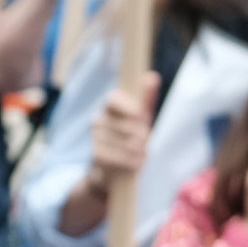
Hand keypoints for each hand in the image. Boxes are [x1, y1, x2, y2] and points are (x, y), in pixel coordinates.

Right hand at [87, 73, 155, 188]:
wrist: (113, 170)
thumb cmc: (130, 139)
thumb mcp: (141, 120)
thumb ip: (146, 99)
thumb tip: (152, 76)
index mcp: (109, 107)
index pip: (114, 98)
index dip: (128, 106)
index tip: (141, 115)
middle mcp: (98, 120)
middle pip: (126, 124)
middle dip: (141, 135)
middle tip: (146, 141)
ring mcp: (96, 138)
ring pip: (125, 142)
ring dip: (139, 151)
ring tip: (143, 154)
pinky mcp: (96, 155)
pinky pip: (119, 157)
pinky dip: (132, 162)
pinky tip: (137, 164)